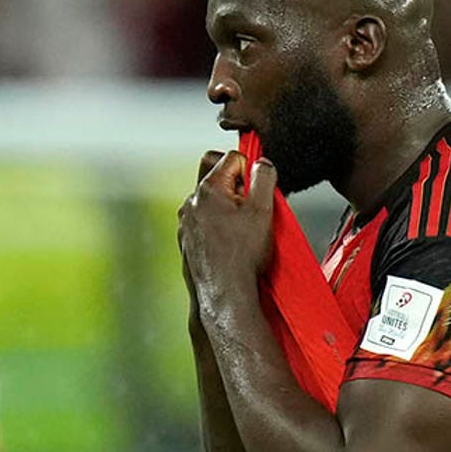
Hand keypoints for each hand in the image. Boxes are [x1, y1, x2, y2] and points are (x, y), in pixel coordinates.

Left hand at [177, 150, 276, 299]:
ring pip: (208, 200)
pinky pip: (202, 220)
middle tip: (251, 205)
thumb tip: (262, 164)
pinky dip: (216, 223)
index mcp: (207, 190)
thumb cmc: (241, 256)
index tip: (258, 187)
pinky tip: (231, 241)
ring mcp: (185, 222)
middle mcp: (191, 203)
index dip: (250, 169)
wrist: (224, 293)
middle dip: (236, 184)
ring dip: (226, 205)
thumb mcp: (263, 210)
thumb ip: (264, 178)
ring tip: (242, 228)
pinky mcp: (186, 238)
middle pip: (215, 176)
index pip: (230, 158)